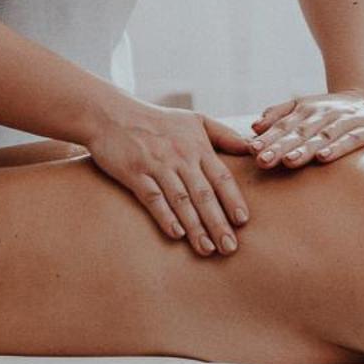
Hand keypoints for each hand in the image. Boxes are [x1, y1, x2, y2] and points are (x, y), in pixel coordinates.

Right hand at [84, 101, 253, 256]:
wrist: (111, 114)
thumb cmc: (158, 120)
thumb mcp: (195, 120)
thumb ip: (224, 135)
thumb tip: (252, 148)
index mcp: (197, 146)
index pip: (221, 176)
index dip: (232, 199)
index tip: (243, 222)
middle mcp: (180, 157)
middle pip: (204, 194)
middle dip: (218, 223)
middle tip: (230, 248)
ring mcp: (157, 165)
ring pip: (181, 200)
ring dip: (195, 227)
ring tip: (207, 249)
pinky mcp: (134, 173)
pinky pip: (152, 197)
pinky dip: (165, 216)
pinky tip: (176, 234)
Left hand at [250, 90, 363, 168]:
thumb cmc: (334, 112)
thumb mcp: (307, 108)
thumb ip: (281, 115)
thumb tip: (254, 127)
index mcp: (308, 109)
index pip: (285, 125)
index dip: (269, 137)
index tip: (252, 150)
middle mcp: (325, 113)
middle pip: (300, 131)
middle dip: (281, 146)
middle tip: (263, 161)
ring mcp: (347, 120)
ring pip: (323, 136)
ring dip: (305, 148)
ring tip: (289, 161)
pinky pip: (351, 139)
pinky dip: (338, 148)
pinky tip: (324, 158)